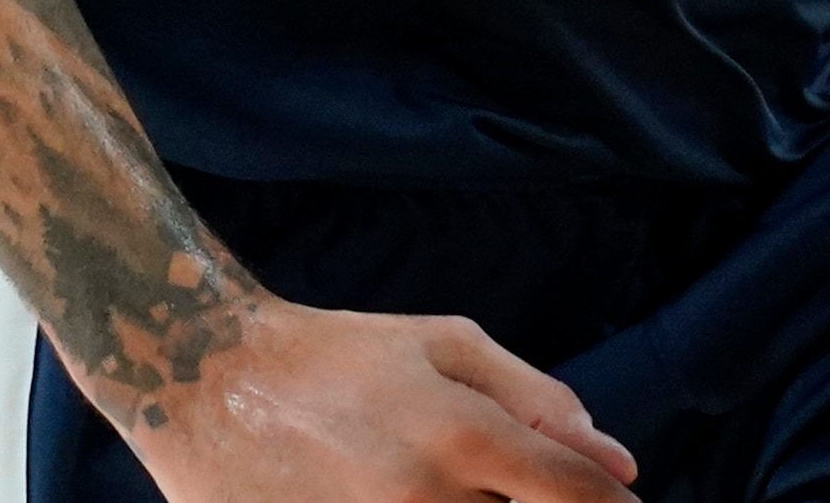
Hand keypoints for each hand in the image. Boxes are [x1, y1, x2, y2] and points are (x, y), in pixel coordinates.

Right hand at [125, 300, 638, 501]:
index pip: (578, 496)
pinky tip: (399, 493)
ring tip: (439, 479)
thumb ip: (538, 401)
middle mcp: (426, 501)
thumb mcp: (445, 343)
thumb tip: (621, 462)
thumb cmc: (338, 353)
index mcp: (463, 436)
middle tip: (501, 482)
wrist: (208, 377)